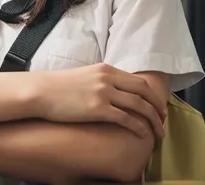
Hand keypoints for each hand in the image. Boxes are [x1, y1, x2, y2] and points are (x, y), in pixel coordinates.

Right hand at [33, 63, 164, 138]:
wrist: (41, 92)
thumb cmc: (59, 87)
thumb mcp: (85, 76)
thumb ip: (101, 81)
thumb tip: (113, 92)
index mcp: (106, 69)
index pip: (138, 81)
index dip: (152, 95)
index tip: (157, 107)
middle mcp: (108, 78)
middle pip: (143, 91)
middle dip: (157, 107)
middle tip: (163, 119)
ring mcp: (103, 93)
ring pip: (139, 105)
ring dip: (152, 119)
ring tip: (158, 131)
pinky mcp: (97, 108)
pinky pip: (126, 118)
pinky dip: (138, 127)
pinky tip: (143, 135)